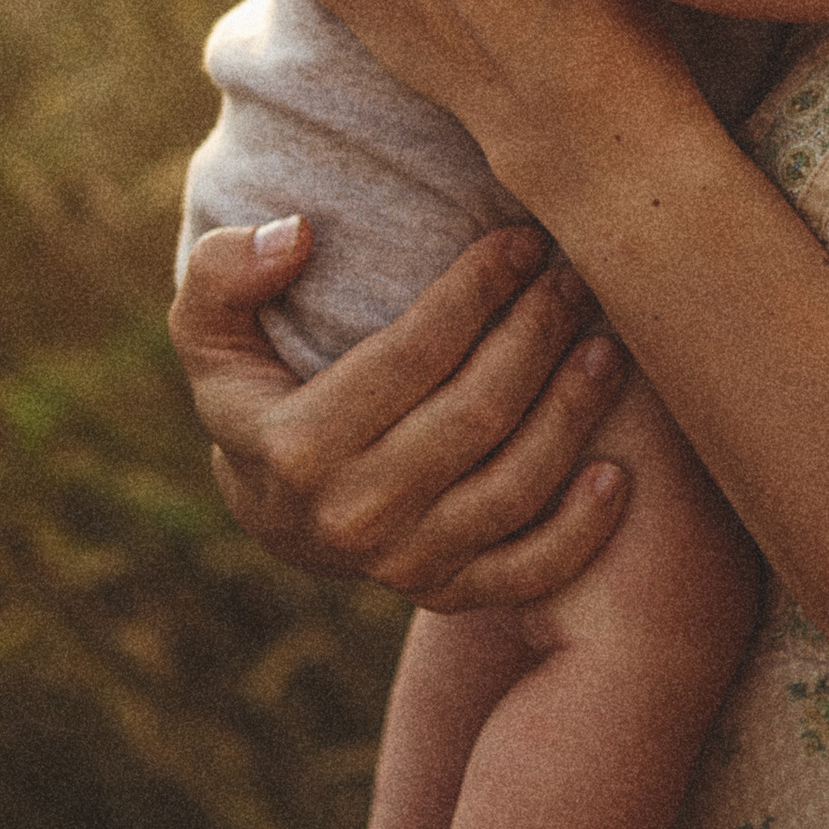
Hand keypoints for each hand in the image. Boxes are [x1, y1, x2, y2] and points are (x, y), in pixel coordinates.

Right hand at [170, 216, 635, 607]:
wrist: (276, 512)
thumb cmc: (257, 394)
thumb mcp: (210, 334)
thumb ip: (223, 274)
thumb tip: (296, 234)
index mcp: (294, 449)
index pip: (412, 355)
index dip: (476, 291)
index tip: (518, 240)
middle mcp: (350, 518)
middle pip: (476, 416)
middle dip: (537, 336)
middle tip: (574, 279)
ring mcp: (401, 565)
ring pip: (514, 486)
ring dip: (573, 412)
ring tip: (605, 345)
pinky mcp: (446, 594)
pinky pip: (529, 572)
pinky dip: (581, 530)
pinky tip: (618, 472)